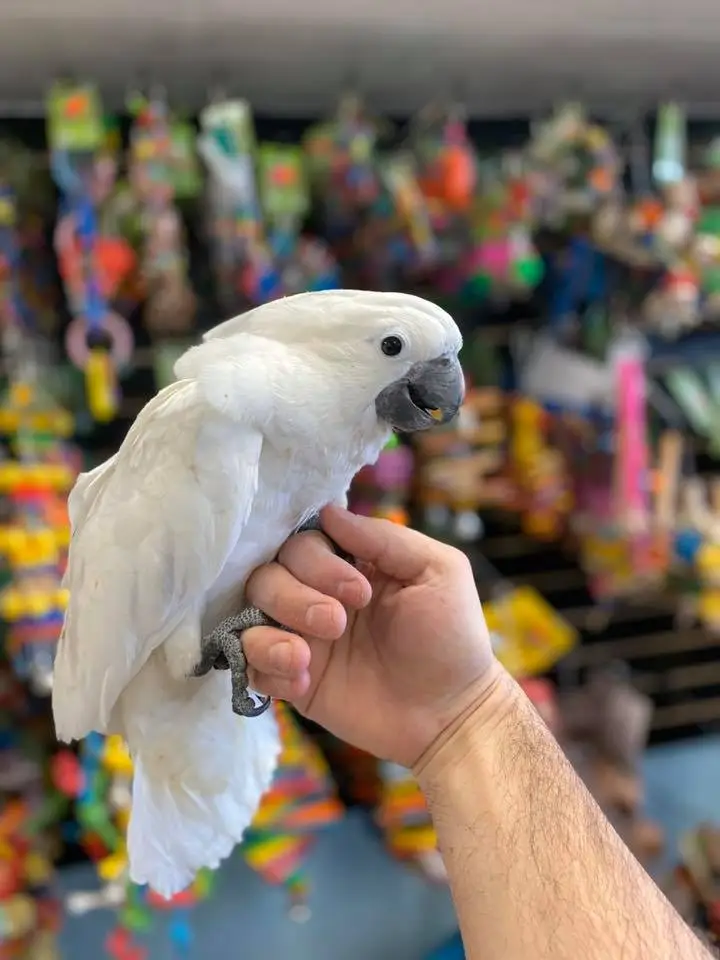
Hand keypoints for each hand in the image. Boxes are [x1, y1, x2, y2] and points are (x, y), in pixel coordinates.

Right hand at [242, 506, 498, 767]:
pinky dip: (268, 667)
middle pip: (268, 574)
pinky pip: (251, 665)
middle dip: (296, 595)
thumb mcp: (437, 570)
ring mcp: (303, 639)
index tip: (359, 591)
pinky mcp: (295, 681)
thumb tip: (327, 512)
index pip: (303, 541)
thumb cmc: (452, 638)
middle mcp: (318, 596)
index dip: (318, 560)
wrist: (452, 715)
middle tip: (338, 622)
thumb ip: (383, 537)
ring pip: (250, 614)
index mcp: (350, 565)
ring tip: (307, 655)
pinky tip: (303, 679)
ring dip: (274, 629)